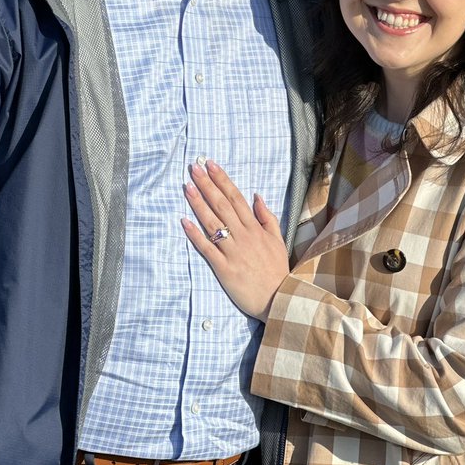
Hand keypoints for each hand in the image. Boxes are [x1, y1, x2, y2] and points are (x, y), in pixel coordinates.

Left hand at [182, 160, 289, 321]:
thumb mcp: (278, 240)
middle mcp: (244, 236)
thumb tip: (256, 196)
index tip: (211, 165)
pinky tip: (184, 221)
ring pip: (213, 223)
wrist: (280, 299)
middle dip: (207, 185)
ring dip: (198, 204)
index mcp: (256, 228)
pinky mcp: (224, 268)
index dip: (222, 180)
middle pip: (222, 205)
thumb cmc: (277, 270)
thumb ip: (267, 218)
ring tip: (186, 187)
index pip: (236, 198)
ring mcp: (233, 252)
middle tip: (194, 168)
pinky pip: (207, 248)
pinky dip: (195, 234)